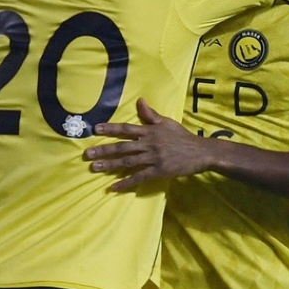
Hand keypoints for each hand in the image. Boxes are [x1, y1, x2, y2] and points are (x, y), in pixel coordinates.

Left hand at [85, 99, 220, 190]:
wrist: (201, 152)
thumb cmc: (183, 137)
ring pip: (128, 162)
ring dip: (110, 165)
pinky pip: (140, 177)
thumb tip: (140, 101)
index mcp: (150, 131)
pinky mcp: (159, 171)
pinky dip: (126, 183)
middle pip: (122, 147)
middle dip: (103, 150)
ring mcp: (154, 158)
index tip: (95, 129)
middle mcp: (149, 144)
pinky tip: (114, 187)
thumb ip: (151, 115)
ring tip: (94, 168)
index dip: (110, 129)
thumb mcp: (168, 123)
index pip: (126, 129)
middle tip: (87, 154)